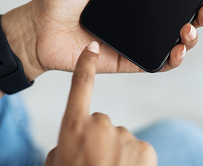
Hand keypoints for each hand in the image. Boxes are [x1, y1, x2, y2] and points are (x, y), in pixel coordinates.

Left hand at [3, 0, 202, 78]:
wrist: (39, 28)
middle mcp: (142, 18)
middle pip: (183, 15)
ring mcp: (138, 39)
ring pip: (176, 40)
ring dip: (192, 36)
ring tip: (191, 27)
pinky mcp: (129, 60)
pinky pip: (157, 63)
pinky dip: (172, 59)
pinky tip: (178, 50)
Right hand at [46, 42, 156, 165]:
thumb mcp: (57, 163)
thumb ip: (63, 146)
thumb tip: (73, 142)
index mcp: (73, 127)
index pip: (80, 86)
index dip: (86, 65)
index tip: (92, 48)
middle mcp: (100, 125)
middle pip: (101, 122)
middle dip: (98, 140)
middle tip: (93, 164)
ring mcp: (125, 136)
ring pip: (120, 138)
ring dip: (116, 154)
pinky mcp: (145, 149)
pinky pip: (137, 149)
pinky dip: (133, 162)